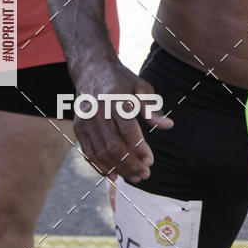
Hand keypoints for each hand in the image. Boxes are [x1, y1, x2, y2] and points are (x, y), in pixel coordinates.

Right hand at [74, 61, 172, 181]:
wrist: (91, 70)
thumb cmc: (121, 80)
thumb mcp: (140, 86)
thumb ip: (152, 107)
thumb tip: (168, 125)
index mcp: (115, 98)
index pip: (127, 128)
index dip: (139, 147)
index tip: (150, 161)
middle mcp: (97, 110)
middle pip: (113, 145)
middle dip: (130, 163)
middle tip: (145, 174)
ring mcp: (86, 120)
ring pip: (101, 152)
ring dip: (118, 169)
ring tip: (134, 177)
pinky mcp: (78, 127)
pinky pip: (88, 152)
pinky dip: (100, 167)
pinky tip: (114, 176)